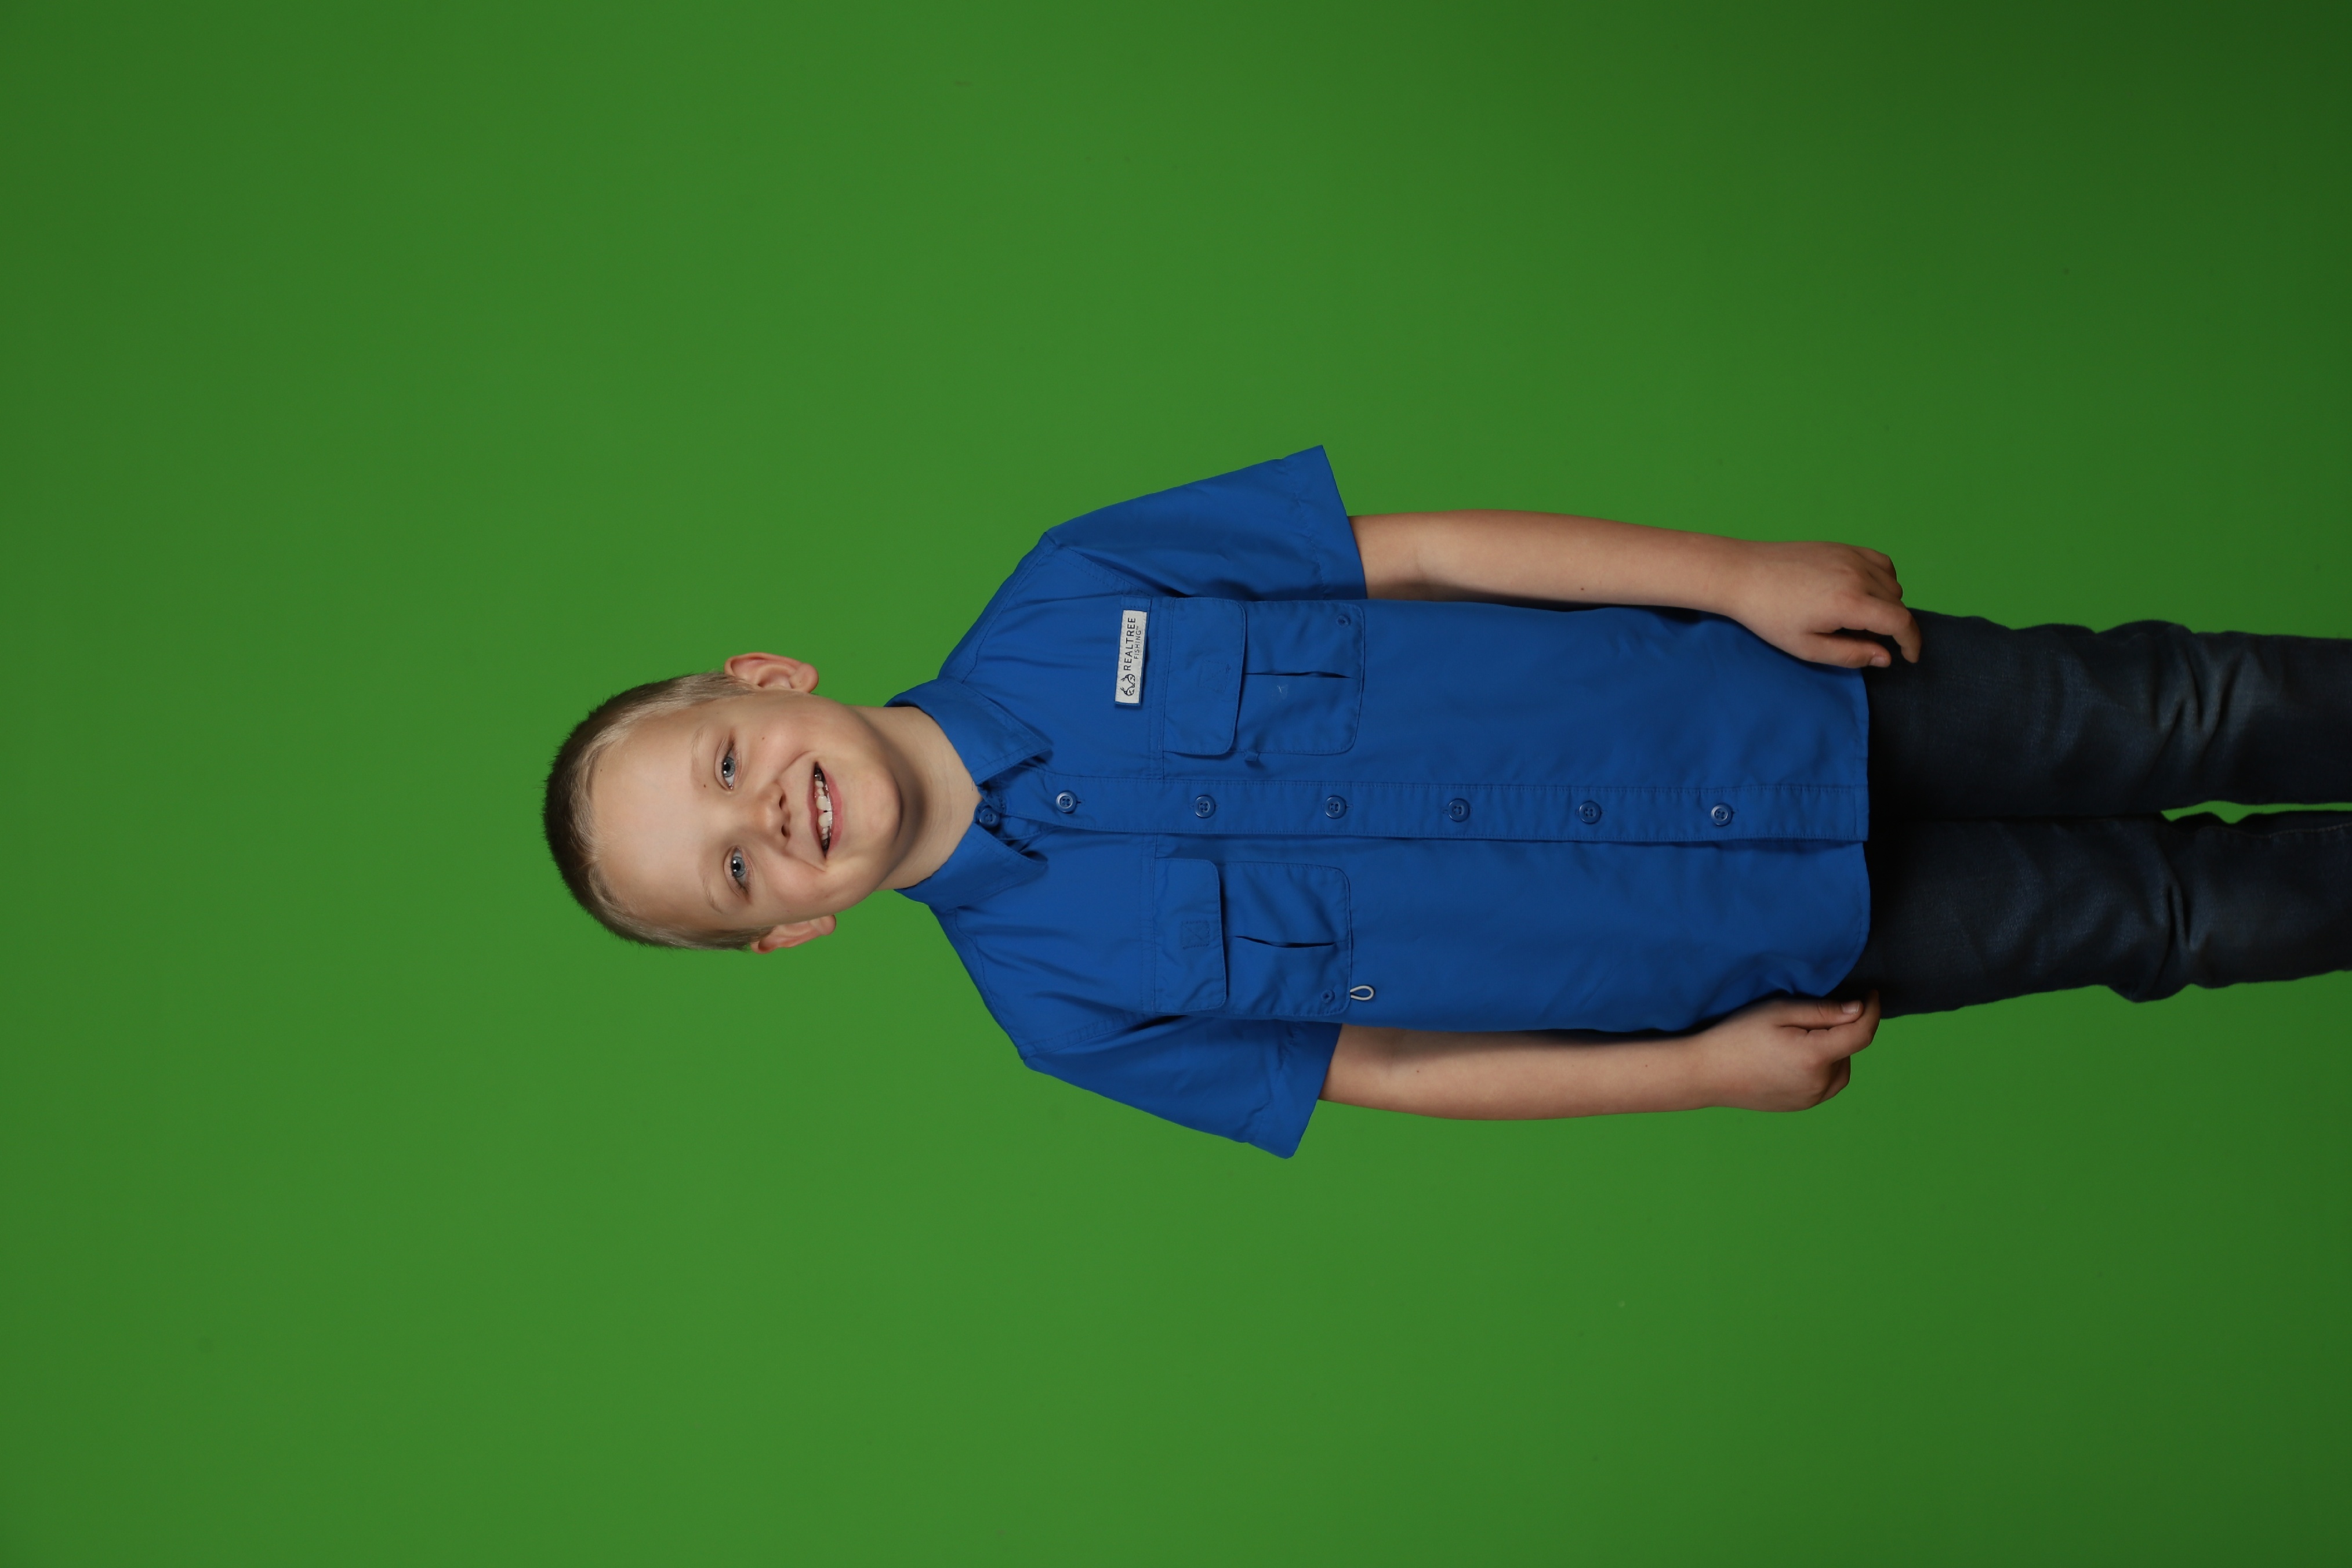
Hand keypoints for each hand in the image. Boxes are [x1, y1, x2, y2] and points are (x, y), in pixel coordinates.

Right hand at [1692, 994, 1880, 1110]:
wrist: (1707, 1074)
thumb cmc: (1737, 1036)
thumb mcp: (1778, 1012)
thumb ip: (1823, 1011)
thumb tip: (1859, 1009)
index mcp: (1815, 1057)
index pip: (1862, 1034)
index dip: (1871, 1011)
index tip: (1870, 994)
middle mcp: (1819, 1084)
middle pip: (1850, 1049)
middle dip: (1843, 1028)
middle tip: (1812, 1014)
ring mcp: (1811, 1099)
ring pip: (1842, 1067)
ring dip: (1835, 1049)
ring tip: (1802, 1037)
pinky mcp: (1802, 1106)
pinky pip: (1827, 1083)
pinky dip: (1823, 1066)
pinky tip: (1795, 1056)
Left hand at [1721, 540, 1920, 667]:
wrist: (1742, 574)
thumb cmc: (1768, 615)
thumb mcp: (1807, 647)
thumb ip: (1850, 654)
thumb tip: (1885, 657)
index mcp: (1850, 603)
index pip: (1901, 622)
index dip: (1912, 642)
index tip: (1909, 657)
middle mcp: (1857, 575)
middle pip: (1898, 604)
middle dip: (1895, 628)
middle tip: (1871, 643)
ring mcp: (1851, 557)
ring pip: (1892, 583)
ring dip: (1888, 604)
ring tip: (1860, 620)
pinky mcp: (1843, 547)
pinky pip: (1881, 562)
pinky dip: (1883, 579)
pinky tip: (1864, 592)